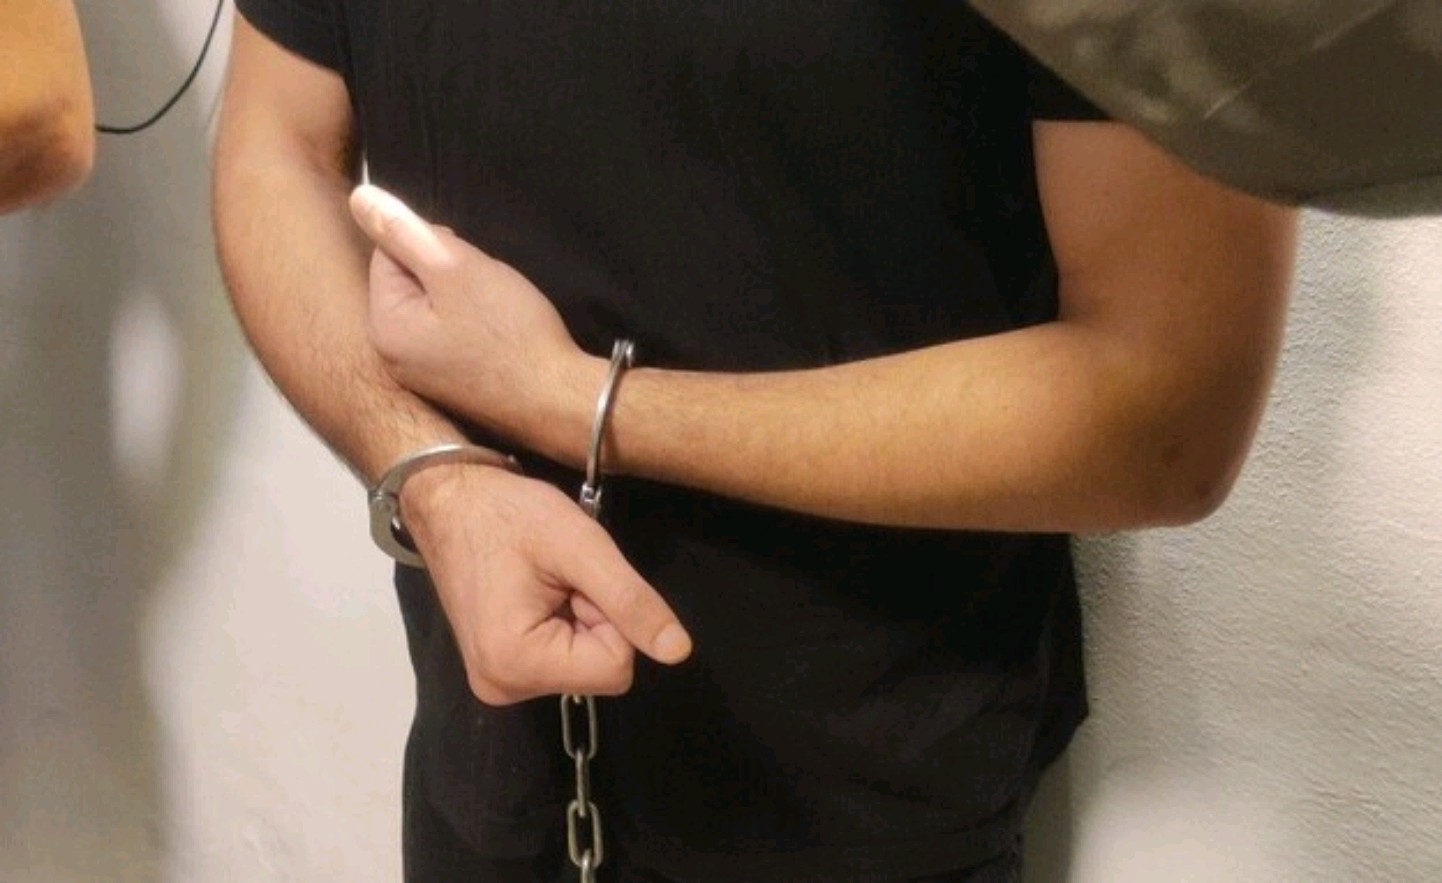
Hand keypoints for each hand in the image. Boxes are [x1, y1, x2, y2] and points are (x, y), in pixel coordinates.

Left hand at [348, 184, 593, 447]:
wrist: (560, 401)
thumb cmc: (510, 335)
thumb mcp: (456, 269)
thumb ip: (404, 231)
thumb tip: (359, 197)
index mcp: (383, 327)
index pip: (388, 253)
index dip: (434, 246)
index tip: (470, 267)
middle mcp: (391, 358)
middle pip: (410, 283)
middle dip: (448, 275)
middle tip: (487, 292)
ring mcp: (421, 378)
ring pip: (434, 309)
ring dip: (464, 299)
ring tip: (498, 314)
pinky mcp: (451, 389)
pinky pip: (451, 338)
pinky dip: (474, 329)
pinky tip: (501, 338)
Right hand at [400, 462, 691, 704]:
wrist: (448, 500)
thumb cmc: (508, 514)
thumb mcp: (581, 547)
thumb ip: (631, 601)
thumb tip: (678, 652)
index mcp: (516, 665)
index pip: (616, 667)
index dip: (611, 617)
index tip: (576, 580)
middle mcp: (502, 688)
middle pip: (599, 670)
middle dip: (594, 619)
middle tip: (558, 577)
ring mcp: (497, 683)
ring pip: (585, 664)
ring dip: (579, 620)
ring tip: (544, 582)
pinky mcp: (500, 670)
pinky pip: (562, 659)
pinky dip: (563, 625)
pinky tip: (536, 593)